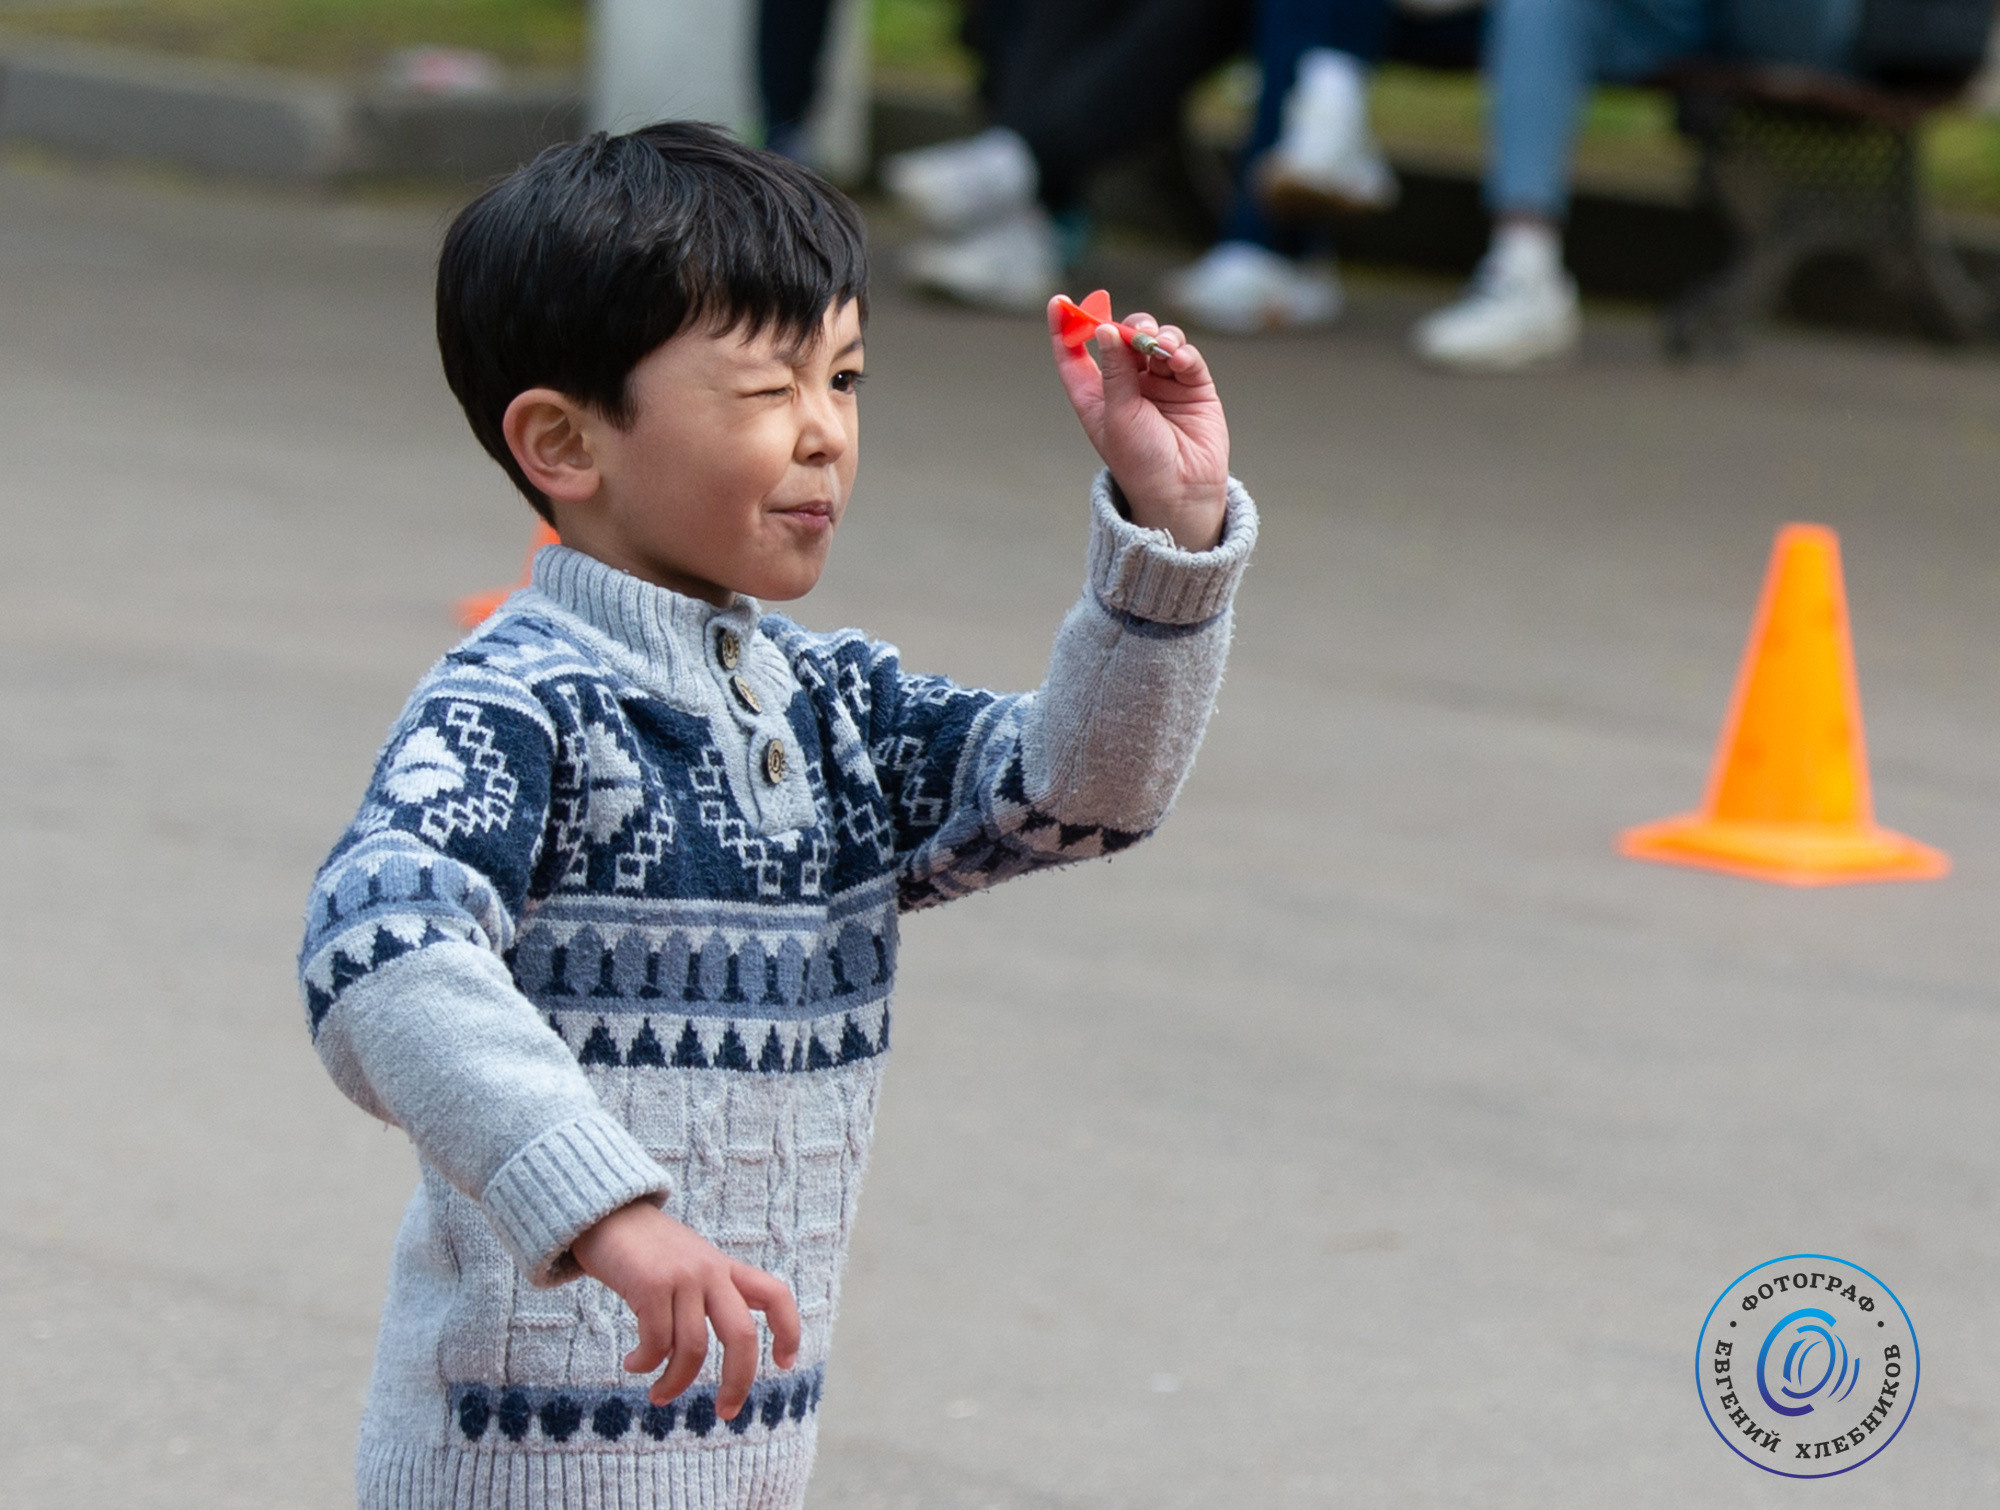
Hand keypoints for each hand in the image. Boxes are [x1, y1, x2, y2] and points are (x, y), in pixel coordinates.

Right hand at [572, 1200, 800, 1418]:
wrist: (604, 1212)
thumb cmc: (644, 1249)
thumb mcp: (686, 1264)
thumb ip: (702, 1295)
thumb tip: (695, 1354)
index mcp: (724, 1267)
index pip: (775, 1294)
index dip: (788, 1330)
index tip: (784, 1363)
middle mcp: (710, 1270)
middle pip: (742, 1335)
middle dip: (738, 1381)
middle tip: (726, 1412)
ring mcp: (682, 1276)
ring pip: (692, 1349)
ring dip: (675, 1383)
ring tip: (659, 1395)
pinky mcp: (651, 1284)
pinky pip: (657, 1342)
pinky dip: (646, 1363)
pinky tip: (633, 1364)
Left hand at [1047, 300, 1229, 551]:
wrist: (1182, 491)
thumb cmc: (1140, 461)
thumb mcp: (1118, 414)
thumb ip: (1115, 370)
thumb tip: (1105, 329)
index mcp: (1096, 396)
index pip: (1075, 354)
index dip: (1067, 327)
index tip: (1059, 302)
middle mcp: (1127, 385)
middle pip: (1121, 338)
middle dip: (1127, 327)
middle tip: (1135, 331)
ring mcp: (1160, 383)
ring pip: (1155, 339)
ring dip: (1158, 335)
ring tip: (1162, 347)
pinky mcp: (1192, 385)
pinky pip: (1185, 355)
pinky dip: (1182, 350)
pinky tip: (1179, 358)